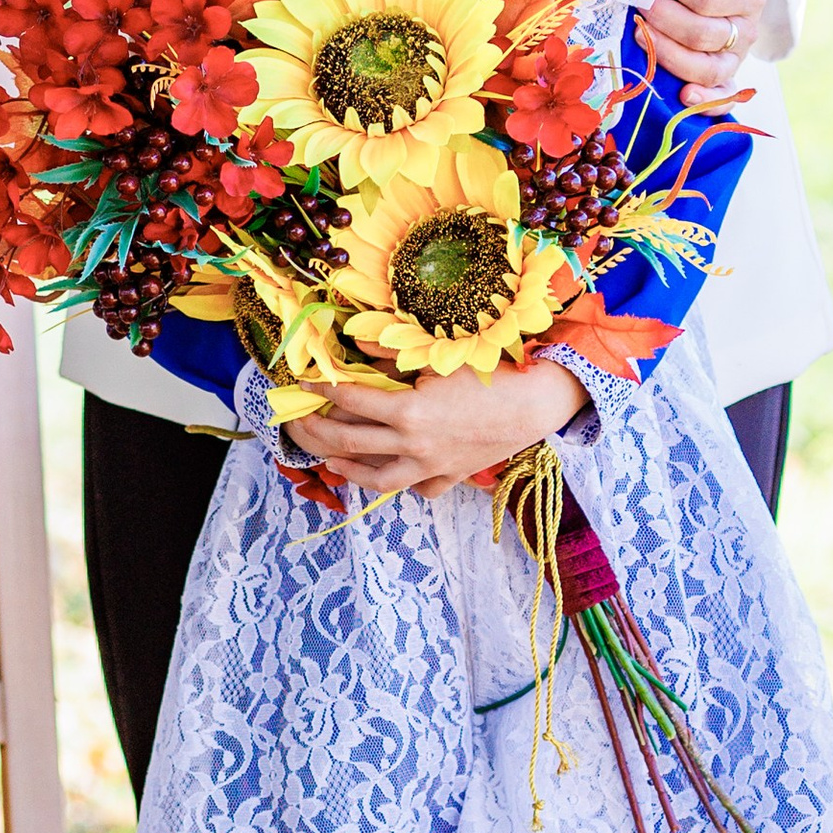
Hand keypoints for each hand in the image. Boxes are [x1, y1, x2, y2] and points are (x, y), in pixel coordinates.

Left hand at [287, 355, 589, 497]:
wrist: (533, 405)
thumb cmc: (487, 374)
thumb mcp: (436, 357)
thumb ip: (391, 355)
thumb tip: (354, 345)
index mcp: (406, 412)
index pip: (350, 400)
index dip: (323, 389)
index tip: (306, 381)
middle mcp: (413, 446)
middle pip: (350, 441)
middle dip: (317, 429)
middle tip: (299, 421)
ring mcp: (430, 467)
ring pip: (378, 478)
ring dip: (348, 468)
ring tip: (329, 459)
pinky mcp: (449, 476)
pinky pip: (418, 488)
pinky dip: (400, 482)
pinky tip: (388, 473)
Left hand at [636, 0, 764, 96]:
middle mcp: (745, 28)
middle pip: (702, 35)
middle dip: (662, 19)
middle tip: (636, 1)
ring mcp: (734, 55)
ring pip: (705, 68)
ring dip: (667, 54)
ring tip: (639, 33)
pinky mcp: (722, 73)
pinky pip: (721, 95)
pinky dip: (705, 100)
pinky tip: (682, 95)